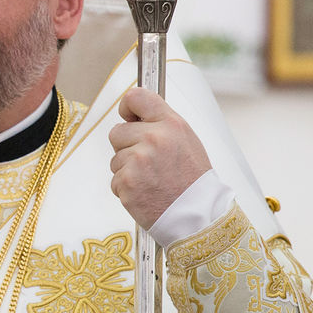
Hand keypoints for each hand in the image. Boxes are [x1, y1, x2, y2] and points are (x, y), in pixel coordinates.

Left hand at [108, 87, 210, 229]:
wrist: (197, 215)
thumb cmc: (192, 181)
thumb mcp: (186, 141)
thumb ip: (161, 124)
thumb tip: (137, 115)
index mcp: (171, 124)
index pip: (136, 97)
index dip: (127, 108)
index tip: (128, 116)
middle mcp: (154, 138)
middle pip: (117, 132)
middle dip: (126, 147)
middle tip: (148, 162)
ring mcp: (138, 160)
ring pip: (115, 158)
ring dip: (127, 170)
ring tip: (151, 180)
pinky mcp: (126, 181)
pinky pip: (115, 179)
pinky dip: (126, 188)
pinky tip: (145, 192)